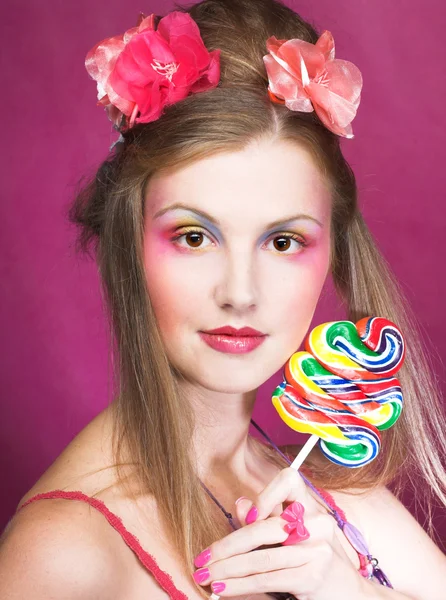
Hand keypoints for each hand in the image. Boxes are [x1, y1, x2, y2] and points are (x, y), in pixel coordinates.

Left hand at [193, 467, 367, 599]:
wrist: (350, 595)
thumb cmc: (314, 563)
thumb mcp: (292, 540)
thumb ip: (266, 522)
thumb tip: (240, 503)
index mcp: (311, 507)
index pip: (289, 481)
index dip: (265, 494)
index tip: (246, 517)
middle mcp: (317, 523)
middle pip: (265, 527)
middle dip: (227, 545)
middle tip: (203, 558)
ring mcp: (317, 550)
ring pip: (261, 558)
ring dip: (227, 570)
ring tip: (206, 578)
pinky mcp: (312, 576)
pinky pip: (266, 579)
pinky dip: (240, 586)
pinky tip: (223, 589)